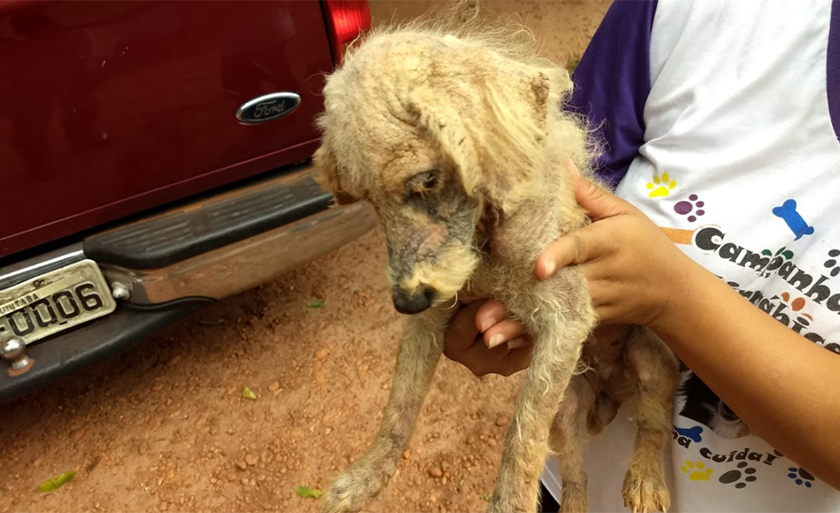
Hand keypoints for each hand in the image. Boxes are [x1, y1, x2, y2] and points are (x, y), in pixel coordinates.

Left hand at [442, 162, 696, 372]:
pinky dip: (534, 337)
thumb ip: (589, 194)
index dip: (559, 256)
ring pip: (553, 312)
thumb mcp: (624, 213)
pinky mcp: (590, 320)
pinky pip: (559, 327)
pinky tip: (508, 346)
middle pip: (556, 287)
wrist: (672, 292)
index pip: (580, 246)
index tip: (538, 268)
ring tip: (490, 335)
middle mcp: (600, 274)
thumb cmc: (645, 243)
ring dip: (519, 326)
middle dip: (521, 300)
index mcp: (608, 241)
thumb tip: (559, 163)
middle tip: (483, 314)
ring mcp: (594, 302)